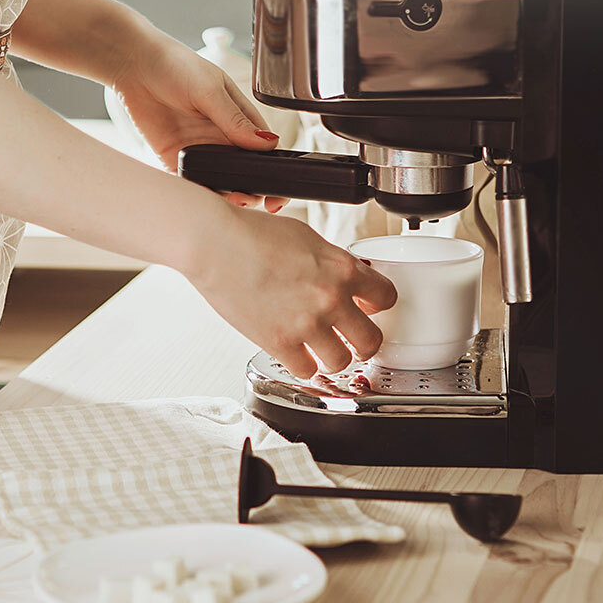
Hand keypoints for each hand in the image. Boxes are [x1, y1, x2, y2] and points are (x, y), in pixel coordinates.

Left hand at [112, 28, 287, 211]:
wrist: (133, 66)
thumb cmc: (174, 65)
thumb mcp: (210, 90)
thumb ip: (235, 119)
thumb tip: (267, 142)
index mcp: (240, 118)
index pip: (265, 150)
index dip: (275, 170)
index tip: (279, 189)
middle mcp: (222, 137)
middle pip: (247, 172)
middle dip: (255, 189)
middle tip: (257, 198)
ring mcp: (200, 150)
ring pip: (222, 183)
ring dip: (230, 195)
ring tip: (235, 198)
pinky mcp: (175, 160)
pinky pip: (192, 184)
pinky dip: (200, 194)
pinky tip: (207, 195)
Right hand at [187, 204, 396, 378]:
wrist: (216, 243)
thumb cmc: (252, 233)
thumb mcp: (306, 237)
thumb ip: (331, 261)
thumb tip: (343, 276)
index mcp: (342, 268)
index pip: (387, 296)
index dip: (377, 304)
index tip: (368, 307)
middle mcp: (330, 298)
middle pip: (372, 340)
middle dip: (364, 342)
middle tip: (354, 340)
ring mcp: (306, 324)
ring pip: (341, 361)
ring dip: (333, 357)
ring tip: (323, 350)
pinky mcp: (279, 343)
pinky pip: (306, 370)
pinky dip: (303, 364)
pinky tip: (297, 353)